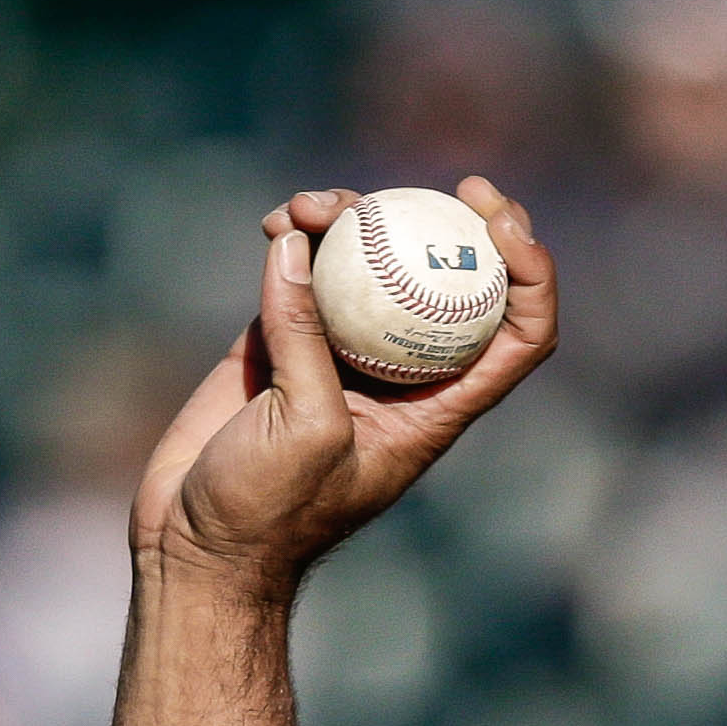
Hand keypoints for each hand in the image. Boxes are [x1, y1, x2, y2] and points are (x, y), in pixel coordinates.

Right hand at [129, 178, 559, 592]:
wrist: (196, 541)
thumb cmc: (268, 511)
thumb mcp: (308, 429)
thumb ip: (307, 338)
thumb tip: (297, 244)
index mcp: (438, 408)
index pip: (517, 335)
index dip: (530, 275)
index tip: (502, 224)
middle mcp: (401, 373)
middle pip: (454, 284)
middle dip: (460, 226)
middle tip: (451, 184)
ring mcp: (341, 350)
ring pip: (374, 265)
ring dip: (357, 219)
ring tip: (313, 205)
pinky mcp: (282, 339)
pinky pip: (302, 271)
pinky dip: (295, 238)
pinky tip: (278, 221)